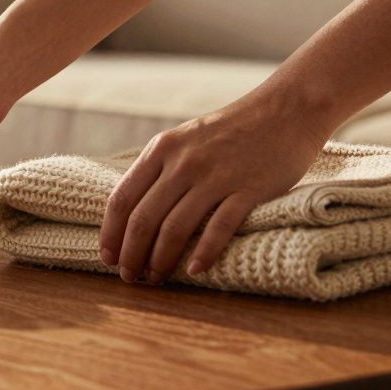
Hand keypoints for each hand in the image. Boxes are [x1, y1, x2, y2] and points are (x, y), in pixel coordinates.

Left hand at [98, 89, 329, 283]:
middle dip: (131, 254)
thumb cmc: (228, 131)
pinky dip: (203, 253)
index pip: (122, 199)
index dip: (110, 233)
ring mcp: (216, 176)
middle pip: (143, 219)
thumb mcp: (182, 139)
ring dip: (160, 260)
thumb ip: (158, 169)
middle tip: (129, 276)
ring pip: (175, 228)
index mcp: (160, 150)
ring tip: (156, 278)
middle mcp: (183, 162)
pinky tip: (194, 270)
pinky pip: (219, 228)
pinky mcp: (249, 189)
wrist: (284, 111)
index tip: (106, 257)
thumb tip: (129, 211)